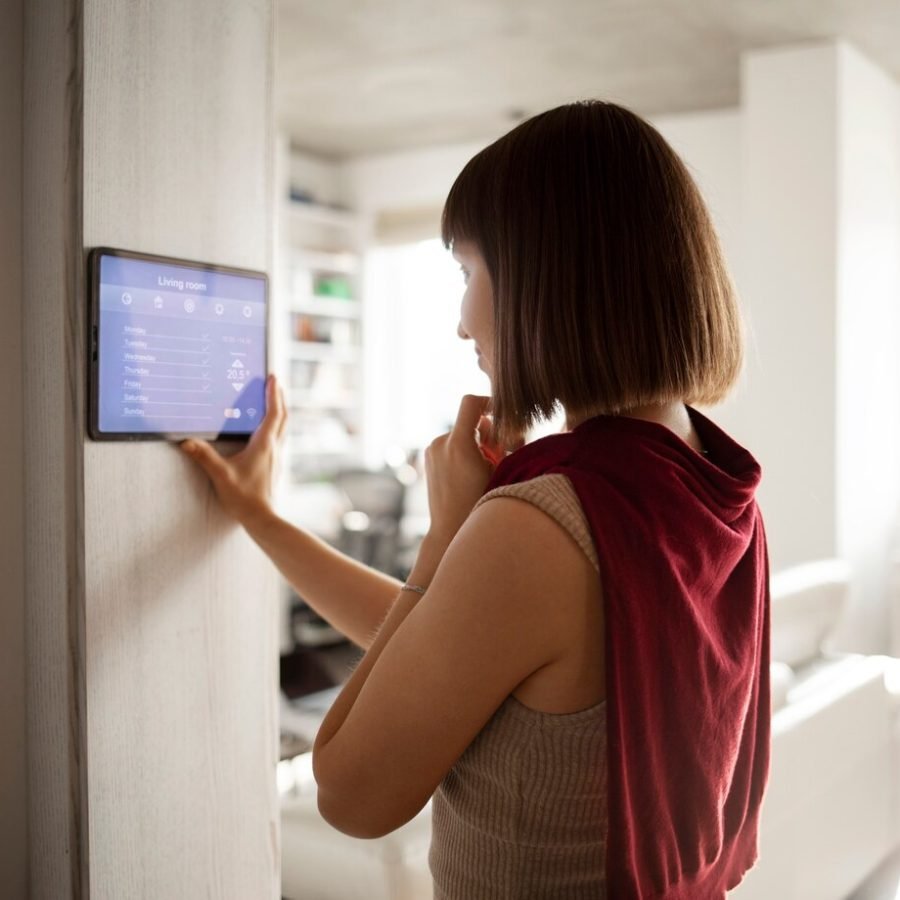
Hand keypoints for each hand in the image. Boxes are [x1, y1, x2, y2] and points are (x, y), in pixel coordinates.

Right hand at [179, 374, 286, 524]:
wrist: (262, 518)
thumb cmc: (245, 497)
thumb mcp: (221, 475)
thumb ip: (204, 457)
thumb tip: (186, 442)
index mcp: (264, 444)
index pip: (273, 412)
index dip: (273, 393)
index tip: (273, 377)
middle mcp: (274, 447)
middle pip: (283, 416)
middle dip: (279, 398)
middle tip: (275, 382)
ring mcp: (277, 457)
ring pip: (283, 428)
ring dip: (279, 411)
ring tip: (273, 400)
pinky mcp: (275, 465)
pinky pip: (278, 439)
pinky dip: (275, 427)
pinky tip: (265, 431)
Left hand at [422, 394, 508, 550]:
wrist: (450, 531)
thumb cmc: (480, 504)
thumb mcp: (499, 471)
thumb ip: (499, 442)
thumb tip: (496, 421)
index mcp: (458, 444)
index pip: (471, 403)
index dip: (488, 401)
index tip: (501, 412)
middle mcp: (440, 443)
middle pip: (470, 421)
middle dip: (487, 432)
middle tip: (500, 453)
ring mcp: (431, 451)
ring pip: (461, 434)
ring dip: (476, 443)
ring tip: (485, 469)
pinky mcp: (428, 459)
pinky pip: (451, 445)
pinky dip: (464, 451)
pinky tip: (471, 473)